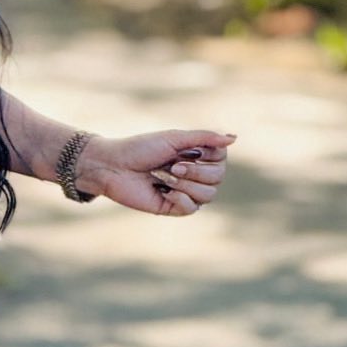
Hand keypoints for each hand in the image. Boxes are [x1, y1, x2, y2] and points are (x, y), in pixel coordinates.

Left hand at [77, 129, 237, 216]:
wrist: (113, 166)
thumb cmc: (140, 148)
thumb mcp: (174, 138)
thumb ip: (204, 138)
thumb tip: (234, 138)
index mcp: (195, 155)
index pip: (222, 159)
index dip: (209, 155)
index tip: (188, 150)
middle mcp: (193, 174)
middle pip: (218, 178)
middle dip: (196, 171)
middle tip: (173, 165)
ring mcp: (184, 191)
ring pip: (208, 195)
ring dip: (187, 184)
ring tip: (166, 177)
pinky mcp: (172, 207)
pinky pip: (192, 209)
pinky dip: (180, 199)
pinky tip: (164, 192)